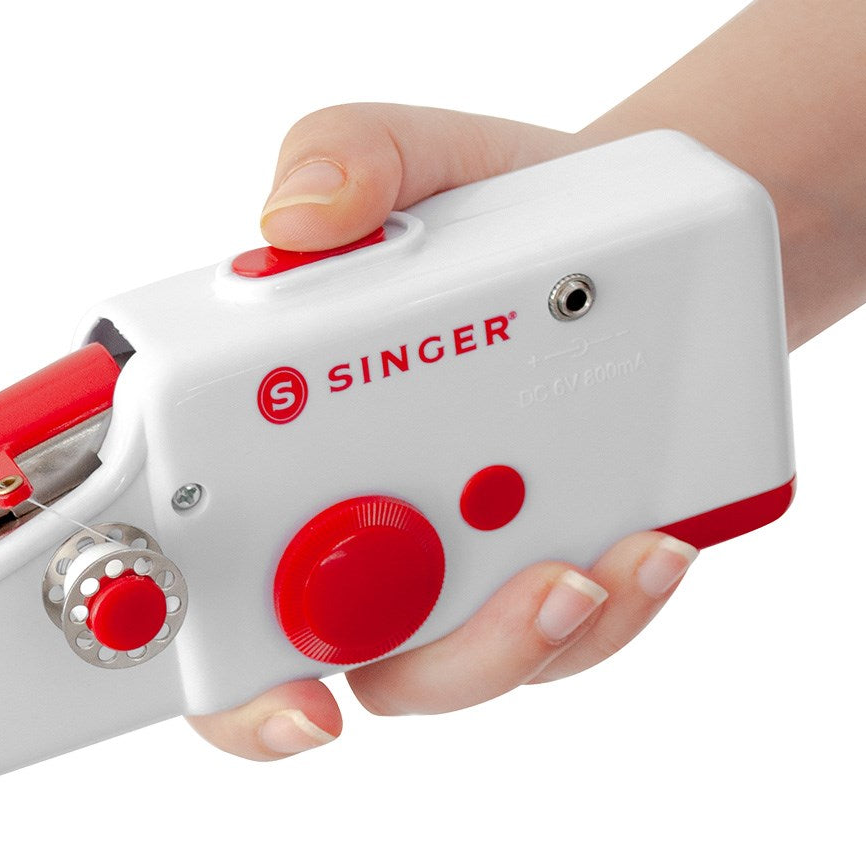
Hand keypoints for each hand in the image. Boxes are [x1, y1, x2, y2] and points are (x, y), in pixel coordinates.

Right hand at [186, 103, 699, 759]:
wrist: (622, 236)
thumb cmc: (483, 210)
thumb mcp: (414, 156)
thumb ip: (343, 157)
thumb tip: (296, 221)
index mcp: (271, 450)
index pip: (211, 598)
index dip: (233, 687)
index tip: (300, 708)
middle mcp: (348, 527)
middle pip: (349, 667)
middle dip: (437, 665)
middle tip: (515, 596)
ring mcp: (451, 561)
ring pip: (470, 665)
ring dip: (533, 638)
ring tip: (596, 562)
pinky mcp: (548, 566)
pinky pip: (572, 632)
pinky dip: (614, 605)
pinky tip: (654, 541)